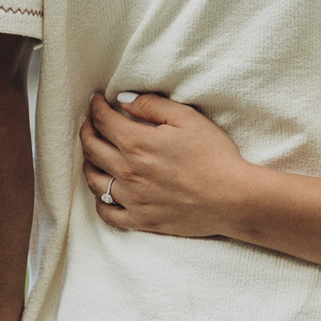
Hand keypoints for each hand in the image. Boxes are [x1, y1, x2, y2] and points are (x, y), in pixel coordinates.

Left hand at [81, 87, 259, 239]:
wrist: (233, 198)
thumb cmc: (214, 156)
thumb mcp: (187, 118)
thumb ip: (152, 106)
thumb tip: (123, 100)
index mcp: (137, 143)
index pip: (102, 121)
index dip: (95, 107)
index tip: (96, 100)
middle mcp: (127, 171)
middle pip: (91, 148)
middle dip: (87, 130)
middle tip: (91, 122)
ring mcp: (132, 199)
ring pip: (93, 180)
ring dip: (88, 163)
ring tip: (93, 154)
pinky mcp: (141, 220)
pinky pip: (107, 213)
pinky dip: (100, 200)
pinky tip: (104, 191)